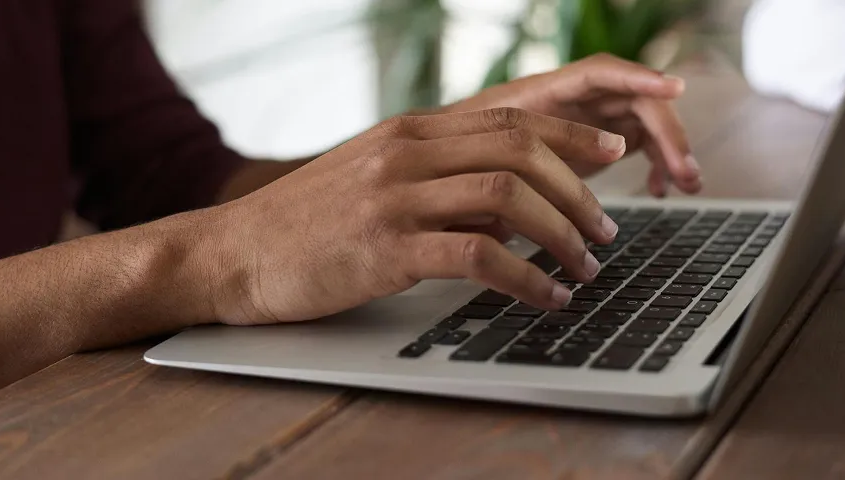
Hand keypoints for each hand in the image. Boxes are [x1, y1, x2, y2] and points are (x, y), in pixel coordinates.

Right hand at [200, 108, 627, 324]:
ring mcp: (395, 197)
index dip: (571, 132)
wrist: (232, 252)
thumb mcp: (375, 180)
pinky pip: (478, 256)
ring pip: (509, 198)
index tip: (612, 150)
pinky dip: (526, 279)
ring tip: (585, 266)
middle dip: (579, 190)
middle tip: (606, 229)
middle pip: (522, 150)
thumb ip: (440, 180)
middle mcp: (407, 152)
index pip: (511, 118)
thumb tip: (510, 207)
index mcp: (410, 131)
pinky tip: (546, 298)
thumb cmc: (307, 223)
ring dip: (561, 234)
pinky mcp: (385, 247)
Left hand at [446, 53, 700, 196]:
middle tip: (685, 171)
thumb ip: (509, 163)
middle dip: (667, 133)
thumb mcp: (480, 160)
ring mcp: (589, 119)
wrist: (450, 164)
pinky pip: (639, 144)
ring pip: (644, 123)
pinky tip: (660, 190)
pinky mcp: (597, 142)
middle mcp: (575, 99)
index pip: (600, 73)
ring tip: (686, 184)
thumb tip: (533, 189)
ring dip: (670, 150)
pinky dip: (654, 164)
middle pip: (635, 101)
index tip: (674, 90)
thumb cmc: (459, 155)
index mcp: (545, 92)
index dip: (638, 77)